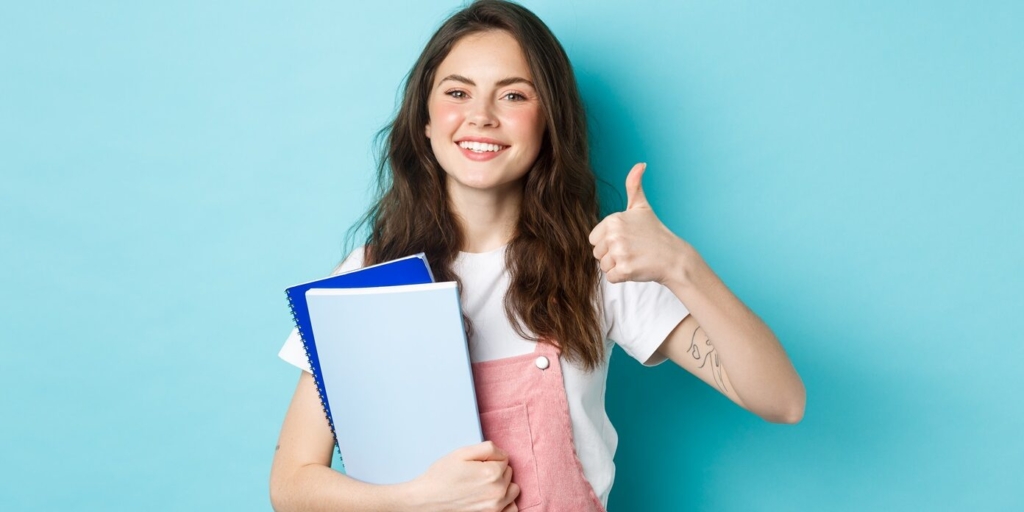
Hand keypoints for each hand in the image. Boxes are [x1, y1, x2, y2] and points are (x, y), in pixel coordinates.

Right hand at [404, 441, 519, 511]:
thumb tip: (502, 453)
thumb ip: (487, 448)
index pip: (504, 458)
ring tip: (484, 486)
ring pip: (513, 489)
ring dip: (503, 485)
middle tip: (475, 474)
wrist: (426, 500)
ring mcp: (495, 507)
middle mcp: (497, 491)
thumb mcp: (461, 453)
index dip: (489, 458)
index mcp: (492, 473)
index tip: (475, 463)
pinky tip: (493, 499)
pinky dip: (506, 503)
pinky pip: (512, 509)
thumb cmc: (441, 476)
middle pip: (508, 473)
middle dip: (496, 470)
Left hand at [588, 163, 688, 283]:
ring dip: (617, 266)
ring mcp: (620, 253)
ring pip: (603, 266)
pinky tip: (636, 268)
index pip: (594, 239)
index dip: (608, 242)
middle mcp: (614, 235)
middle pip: (597, 253)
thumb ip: (634, 185)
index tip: (626, 240)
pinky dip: (622, 277)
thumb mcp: (642, 207)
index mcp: (613, 220)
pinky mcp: (625, 270)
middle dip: (612, 255)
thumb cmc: (655, 233)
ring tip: (634, 258)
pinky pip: (611, 278)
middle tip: (632, 250)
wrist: (674, 257)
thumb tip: (640, 164)